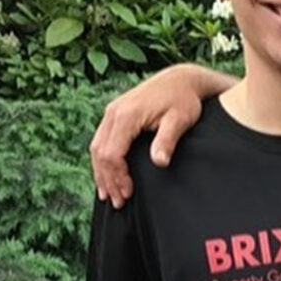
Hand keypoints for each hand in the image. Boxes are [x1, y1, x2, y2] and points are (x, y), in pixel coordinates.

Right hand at [90, 64, 225, 207]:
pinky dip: (103, 160)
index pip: (112, 153)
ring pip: (97, 147)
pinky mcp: (115, 113)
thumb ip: (167, 140)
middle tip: (118, 201)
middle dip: (107, 179)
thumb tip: (159, 163)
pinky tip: (107, 175)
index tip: (128, 193)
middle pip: (100, 152)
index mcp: (127, 115)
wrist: (182, 79)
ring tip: (109, 195)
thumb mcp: (180, 119)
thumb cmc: (184, 99)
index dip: (118, 176)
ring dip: (102, 172)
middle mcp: (114, 112)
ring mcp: (112, 112)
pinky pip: (102, 140)